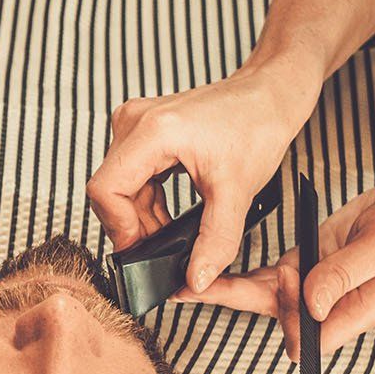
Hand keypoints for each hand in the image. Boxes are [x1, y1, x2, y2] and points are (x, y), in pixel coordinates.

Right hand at [87, 60, 320, 292]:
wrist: (268, 95)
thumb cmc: (257, 125)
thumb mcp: (237, 191)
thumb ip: (215, 240)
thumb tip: (196, 278)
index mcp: (152, 131)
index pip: (105, 189)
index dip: (118, 226)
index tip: (140, 249)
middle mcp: (134, 121)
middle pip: (108, 189)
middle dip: (132, 224)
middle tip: (160, 246)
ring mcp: (134, 123)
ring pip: (117, 185)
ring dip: (139, 214)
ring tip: (169, 230)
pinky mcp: (141, 129)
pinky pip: (128, 174)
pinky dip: (145, 200)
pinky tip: (167, 212)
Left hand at [179, 180, 374, 358]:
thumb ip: (346, 274)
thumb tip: (311, 303)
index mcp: (352, 311)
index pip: (309, 336)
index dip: (284, 321)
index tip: (266, 294)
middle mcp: (329, 304)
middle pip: (273, 313)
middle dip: (229, 302)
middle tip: (184, 291)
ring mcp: (315, 283)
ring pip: (263, 293)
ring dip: (226, 288)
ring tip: (182, 280)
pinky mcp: (307, 261)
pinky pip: (269, 272)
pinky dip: (242, 270)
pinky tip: (210, 266)